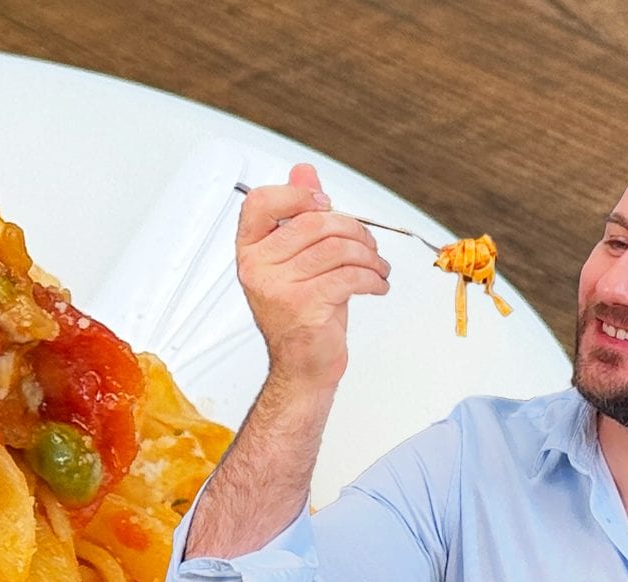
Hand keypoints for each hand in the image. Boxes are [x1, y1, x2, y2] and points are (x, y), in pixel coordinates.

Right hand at [235, 163, 392, 390]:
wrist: (303, 365)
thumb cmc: (302, 312)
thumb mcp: (300, 258)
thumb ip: (299, 213)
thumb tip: (304, 172)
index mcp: (250, 250)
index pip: (261, 202)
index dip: (298, 195)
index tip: (325, 204)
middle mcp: (256, 267)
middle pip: (314, 222)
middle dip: (354, 230)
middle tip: (368, 245)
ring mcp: (276, 288)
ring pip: (337, 248)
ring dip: (369, 256)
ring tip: (377, 267)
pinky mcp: (302, 306)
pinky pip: (349, 275)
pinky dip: (373, 278)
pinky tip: (376, 284)